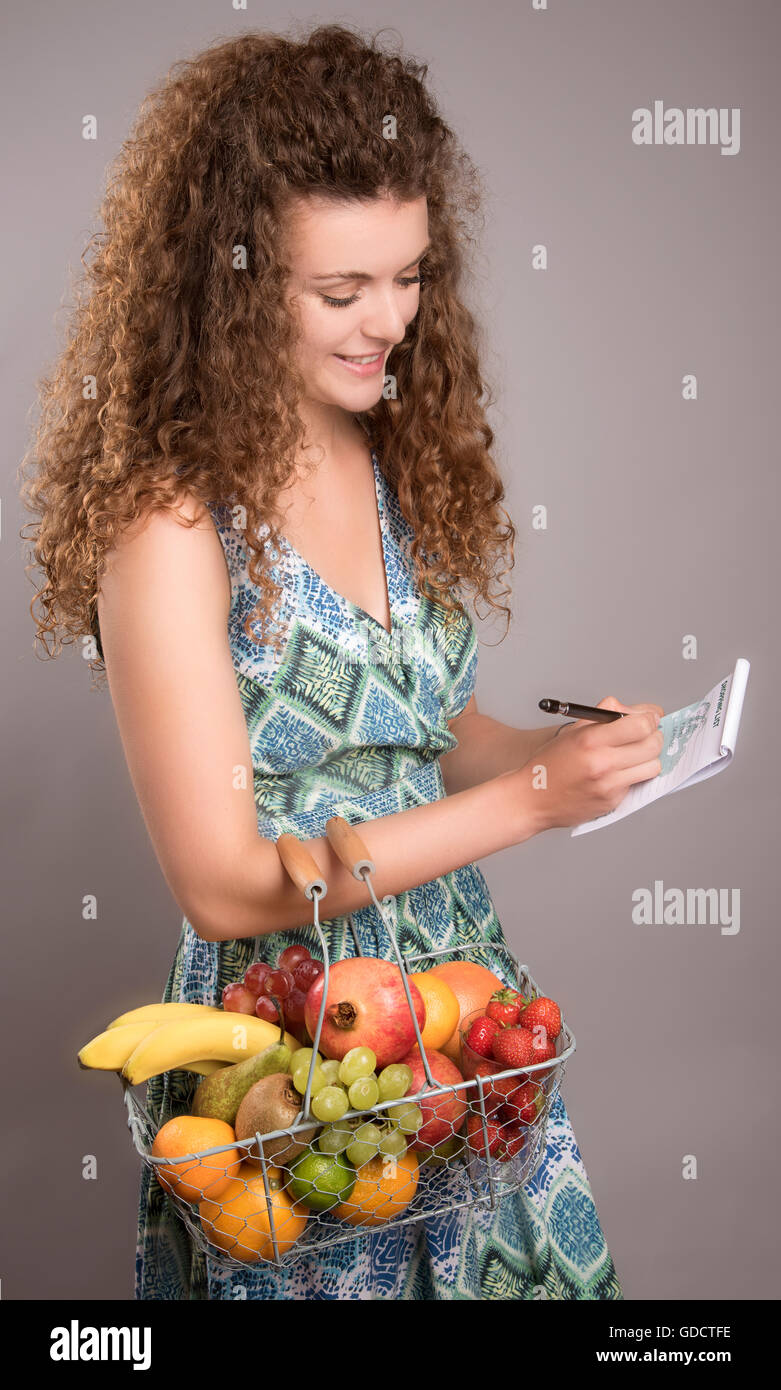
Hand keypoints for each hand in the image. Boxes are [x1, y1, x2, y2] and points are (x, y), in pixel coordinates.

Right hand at [517, 695, 665, 832]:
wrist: (531, 798)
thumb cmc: (550, 763)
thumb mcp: (572, 731)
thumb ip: (604, 716)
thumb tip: (636, 711)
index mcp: (590, 739)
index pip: (641, 724)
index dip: (651, 718)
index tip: (650, 718)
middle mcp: (602, 762)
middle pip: (653, 744)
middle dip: (655, 736)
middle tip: (646, 735)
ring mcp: (608, 785)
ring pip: (653, 766)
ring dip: (649, 758)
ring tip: (635, 755)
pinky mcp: (611, 801)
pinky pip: (637, 783)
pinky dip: (633, 776)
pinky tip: (617, 773)